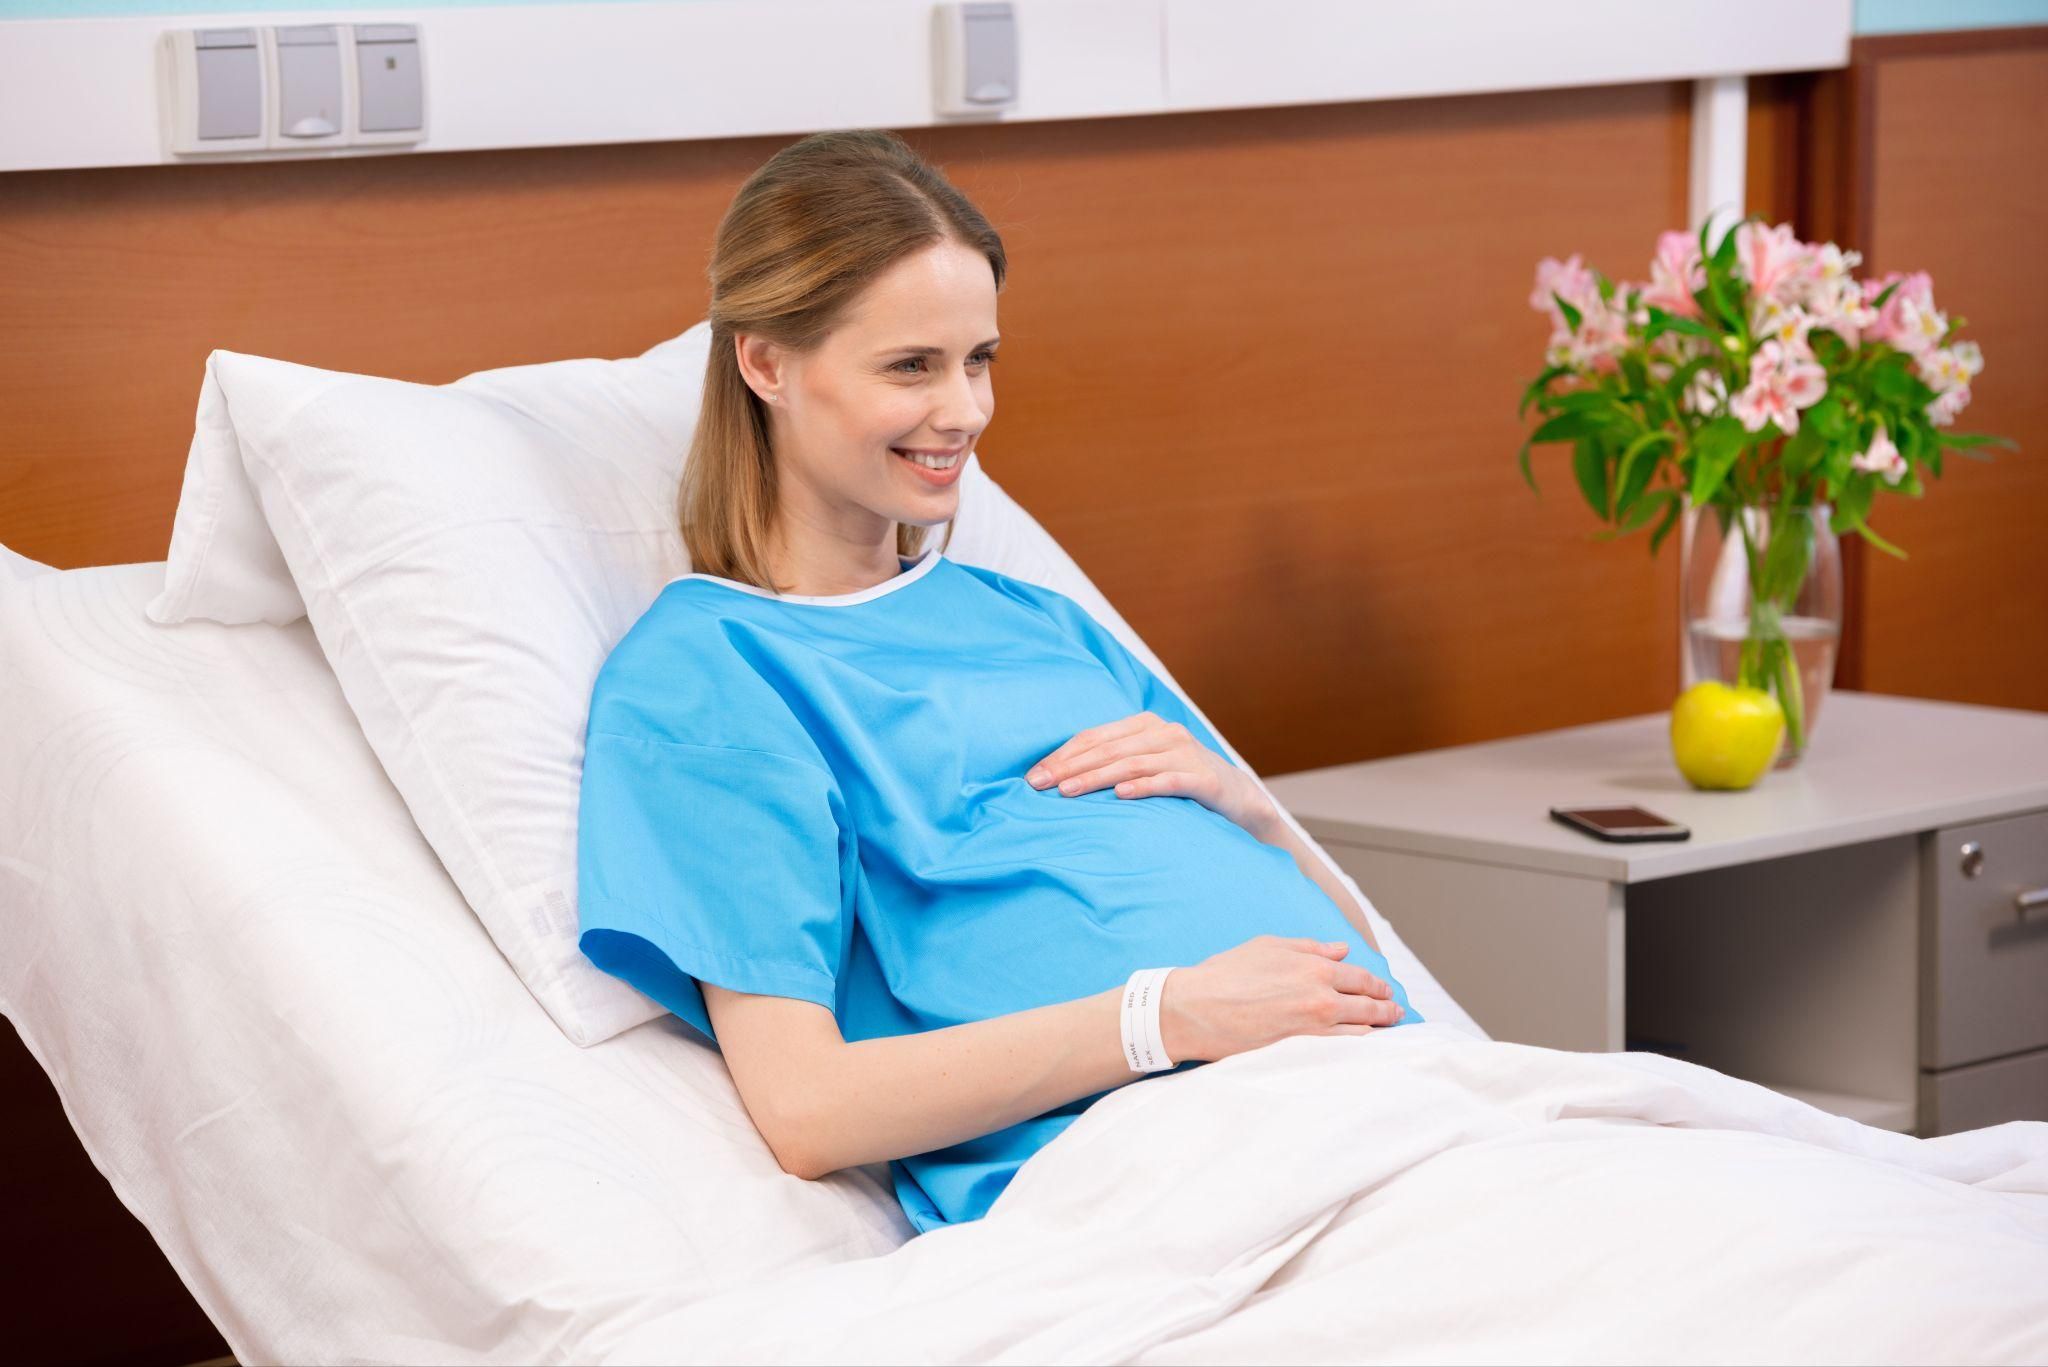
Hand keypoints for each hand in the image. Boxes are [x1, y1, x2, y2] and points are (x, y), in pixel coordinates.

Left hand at [1025, 711, 1277, 833]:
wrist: (1240, 799)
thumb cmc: (1182, 783)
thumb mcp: (1147, 765)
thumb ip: (1114, 762)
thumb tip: (1059, 777)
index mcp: (1145, 725)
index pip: (1094, 737)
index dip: (1062, 755)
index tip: (1034, 776)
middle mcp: (1164, 733)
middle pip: (1107, 749)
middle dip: (1069, 767)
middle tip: (1040, 785)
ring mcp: (1185, 753)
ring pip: (1131, 763)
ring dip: (1096, 778)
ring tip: (1068, 792)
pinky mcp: (1204, 778)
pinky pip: (1168, 781)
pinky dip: (1143, 787)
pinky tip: (1121, 796)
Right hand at [1158, 934, 1403, 1063]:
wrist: (1195, 1009)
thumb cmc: (1226, 973)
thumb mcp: (1268, 946)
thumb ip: (1310, 947)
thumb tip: (1342, 949)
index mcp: (1314, 968)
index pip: (1361, 978)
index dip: (1377, 986)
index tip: (1385, 992)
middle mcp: (1320, 998)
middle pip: (1368, 1006)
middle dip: (1387, 1010)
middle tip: (1397, 1014)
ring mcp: (1312, 1029)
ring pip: (1360, 1032)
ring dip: (1377, 1030)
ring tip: (1386, 1031)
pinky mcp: (1301, 1052)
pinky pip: (1341, 1051)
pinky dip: (1357, 1048)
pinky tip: (1363, 1048)